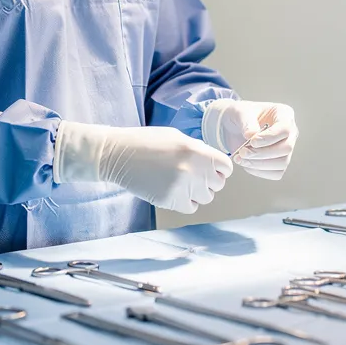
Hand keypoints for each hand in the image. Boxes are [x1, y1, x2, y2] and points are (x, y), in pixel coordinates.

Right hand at [54, 122, 232, 213]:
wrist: (119, 155)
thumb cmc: (147, 142)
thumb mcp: (177, 137)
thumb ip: (199, 149)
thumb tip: (213, 162)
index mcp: (197, 151)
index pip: (226, 168)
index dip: (219, 168)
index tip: (210, 168)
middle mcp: (193, 170)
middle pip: (218, 184)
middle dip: (208, 180)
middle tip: (192, 175)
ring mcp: (182, 188)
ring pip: (206, 198)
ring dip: (197, 192)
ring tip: (181, 182)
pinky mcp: (170, 201)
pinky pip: (191, 207)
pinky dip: (186, 202)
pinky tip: (174, 191)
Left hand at [202, 100, 297, 180]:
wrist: (233, 126)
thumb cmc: (240, 115)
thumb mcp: (240, 112)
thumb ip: (246, 122)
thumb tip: (252, 135)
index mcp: (284, 114)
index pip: (285, 128)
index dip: (270, 137)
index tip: (252, 141)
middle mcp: (289, 133)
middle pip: (286, 148)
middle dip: (262, 153)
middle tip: (243, 152)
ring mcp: (285, 149)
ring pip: (282, 163)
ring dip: (259, 164)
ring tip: (241, 158)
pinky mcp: (279, 162)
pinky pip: (276, 173)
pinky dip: (259, 171)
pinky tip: (246, 164)